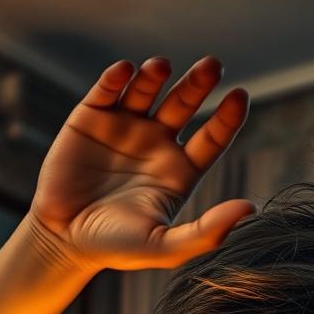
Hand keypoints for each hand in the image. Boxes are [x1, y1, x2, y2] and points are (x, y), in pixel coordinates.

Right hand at [28, 55, 256, 272]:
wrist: (63, 240)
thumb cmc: (116, 248)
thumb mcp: (165, 247)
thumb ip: (207, 232)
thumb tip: (250, 210)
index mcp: (180, 171)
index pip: (213, 137)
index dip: (228, 117)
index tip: (240, 96)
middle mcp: (157, 144)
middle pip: (185, 103)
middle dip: (198, 83)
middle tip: (212, 66)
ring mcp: (124, 127)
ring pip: (147, 89)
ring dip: (155, 74)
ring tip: (161, 67)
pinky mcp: (90, 118)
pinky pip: (107, 89)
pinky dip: (116, 77)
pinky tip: (124, 71)